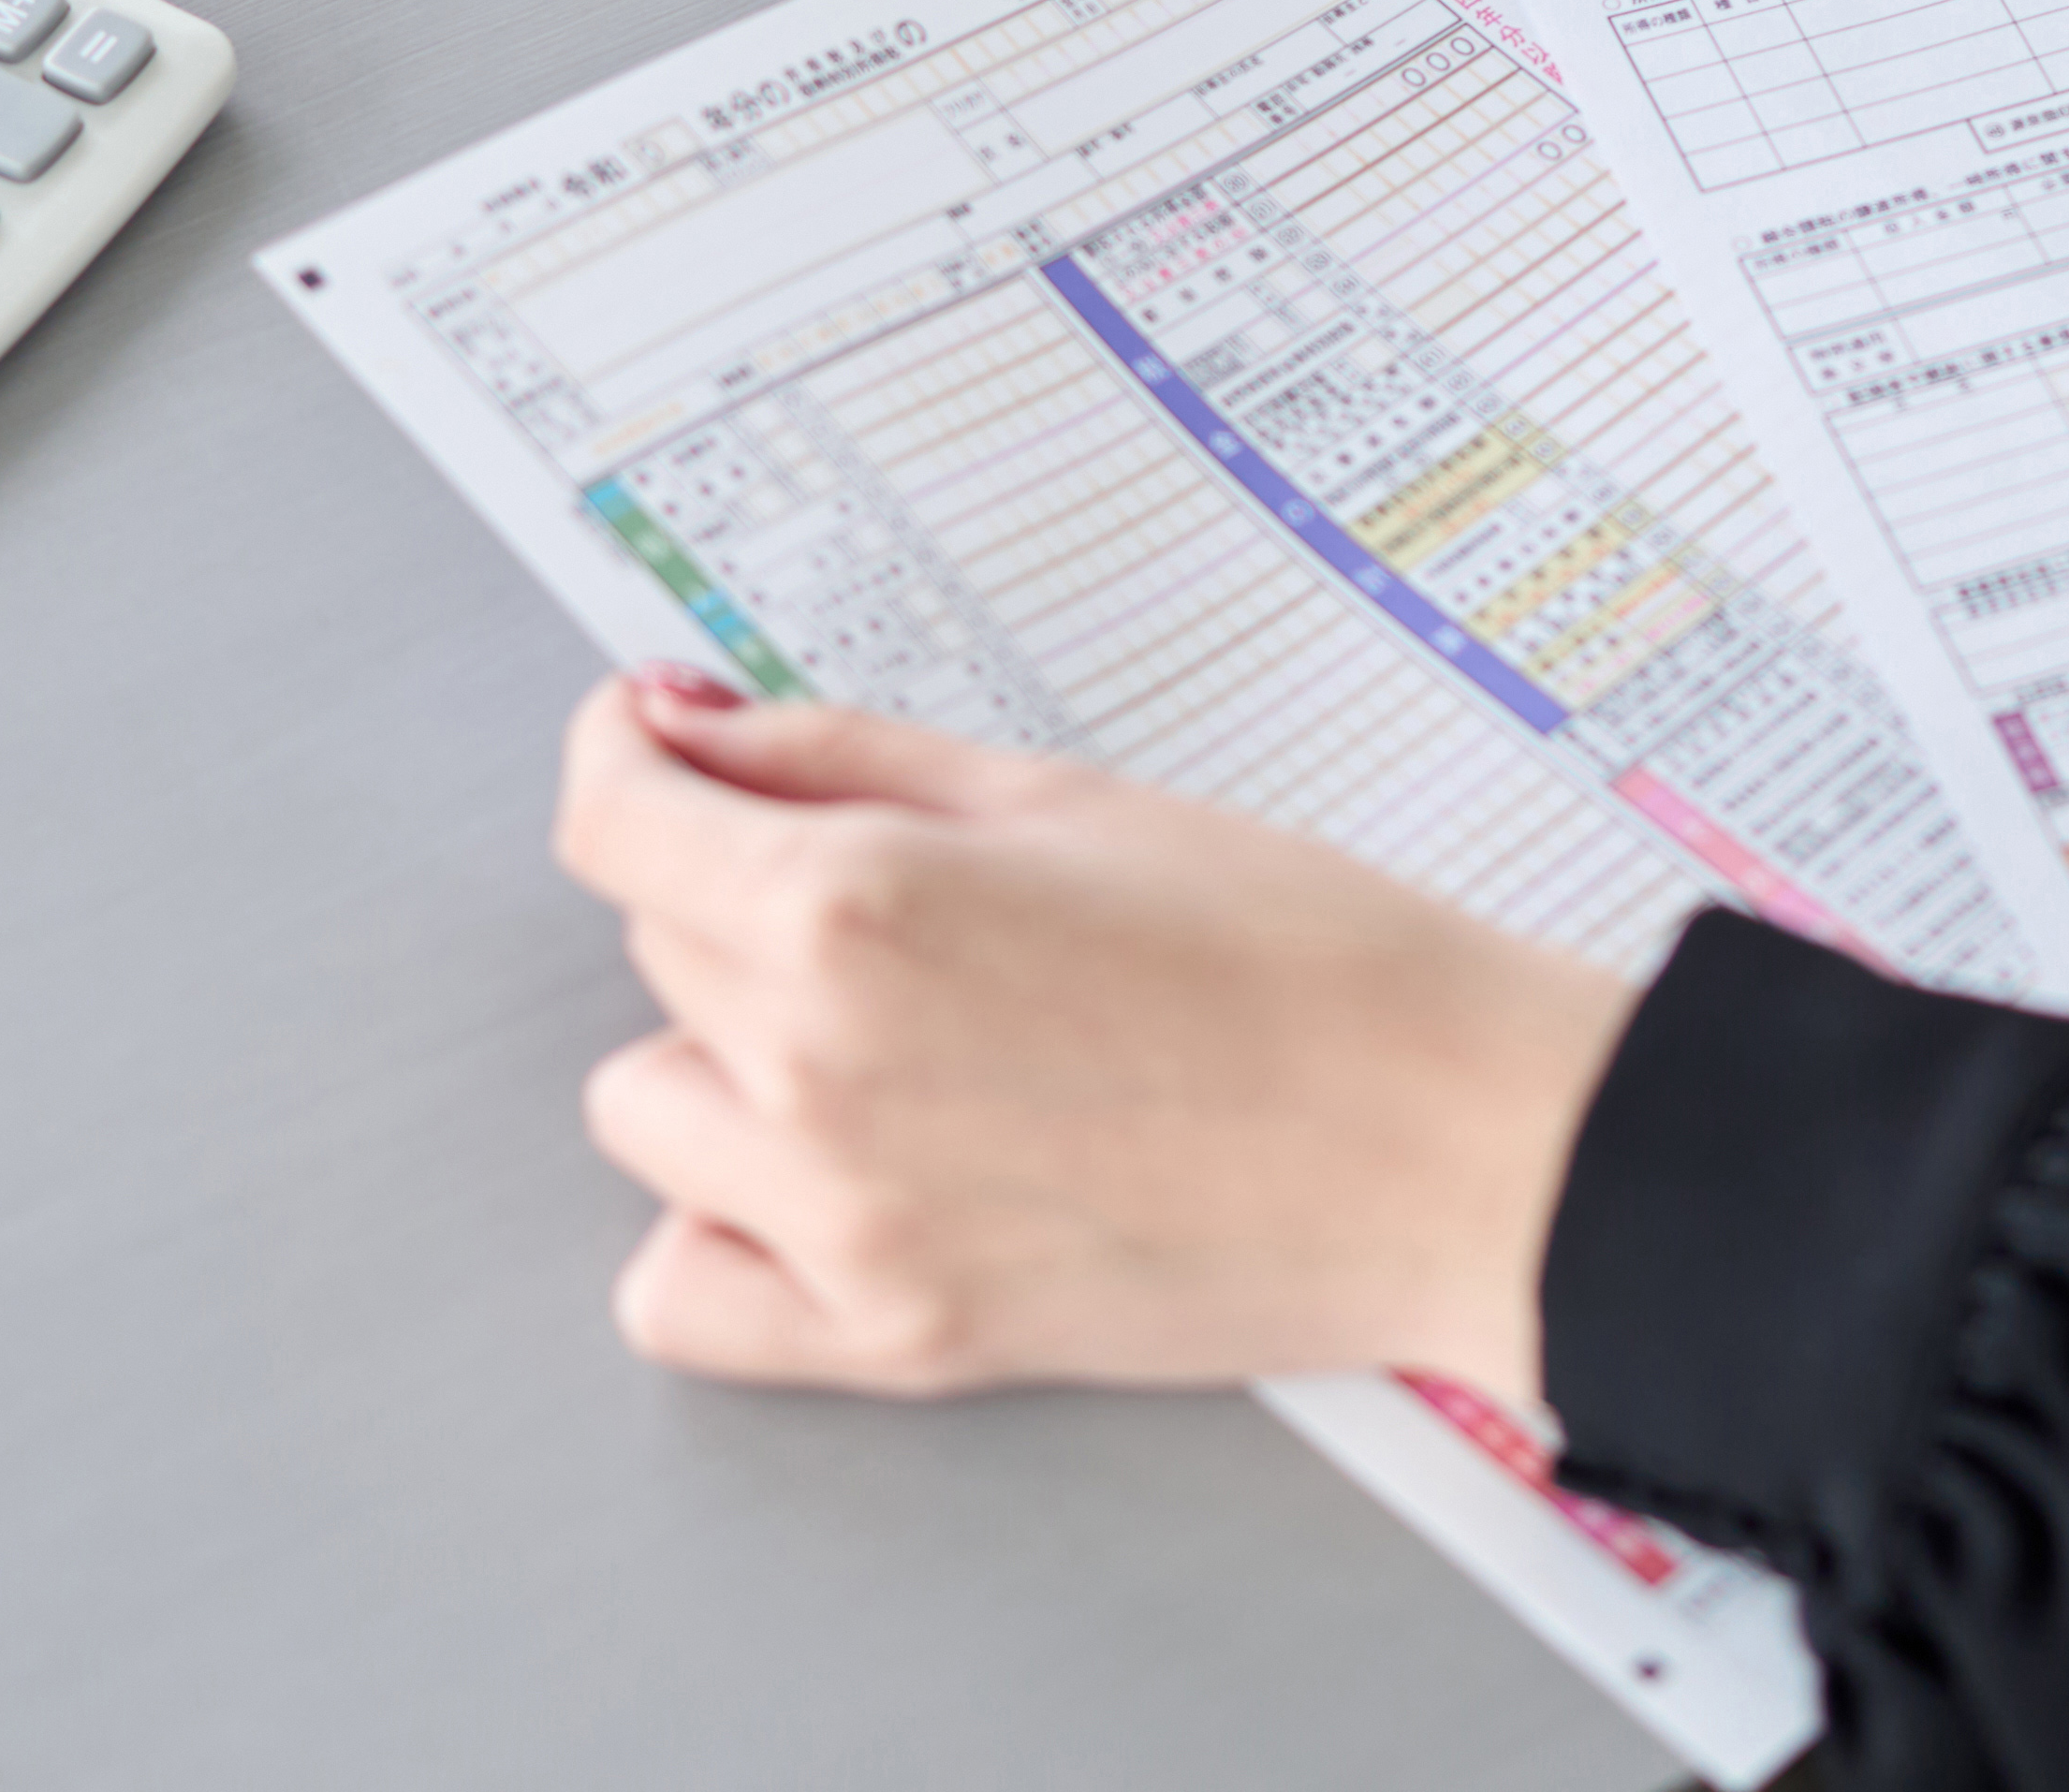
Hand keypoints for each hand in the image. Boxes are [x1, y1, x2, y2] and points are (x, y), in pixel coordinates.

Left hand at [552, 668, 1639, 1403]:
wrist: (1452, 1142)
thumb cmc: (1303, 953)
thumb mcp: (1065, 796)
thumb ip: (840, 757)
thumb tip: (682, 729)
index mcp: (854, 905)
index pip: (615, 820)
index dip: (626, 756)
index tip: (652, 743)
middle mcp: (813, 1066)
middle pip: (661, 949)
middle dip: (750, 898)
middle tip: (920, 902)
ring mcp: (842, 1220)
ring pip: (653, 1109)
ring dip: (733, 1062)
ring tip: (902, 1045)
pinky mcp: (891, 1339)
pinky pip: (679, 1295)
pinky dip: (722, 1233)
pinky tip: (826, 1182)